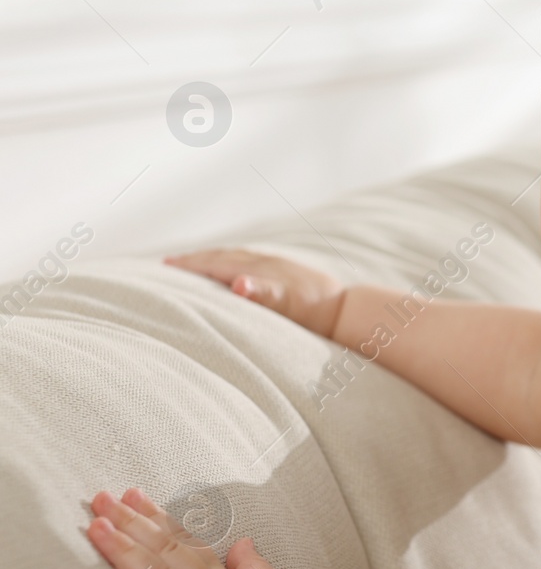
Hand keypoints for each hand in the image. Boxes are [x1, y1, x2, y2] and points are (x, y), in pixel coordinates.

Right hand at [165, 249, 345, 337]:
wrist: (347, 310)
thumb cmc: (315, 312)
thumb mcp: (288, 305)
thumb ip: (263, 294)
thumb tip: (238, 284)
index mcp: (259, 271)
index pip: (217, 264)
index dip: (191, 266)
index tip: (165, 267)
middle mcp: (266, 263)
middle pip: (224, 256)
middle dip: (196, 259)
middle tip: (168, 264)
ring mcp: (277, 265)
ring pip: (237, 256)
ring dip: (213, 258)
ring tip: (194, 263)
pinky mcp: (287, 271)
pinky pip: (251, 261)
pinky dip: (233, 262)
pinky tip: (233, 270)